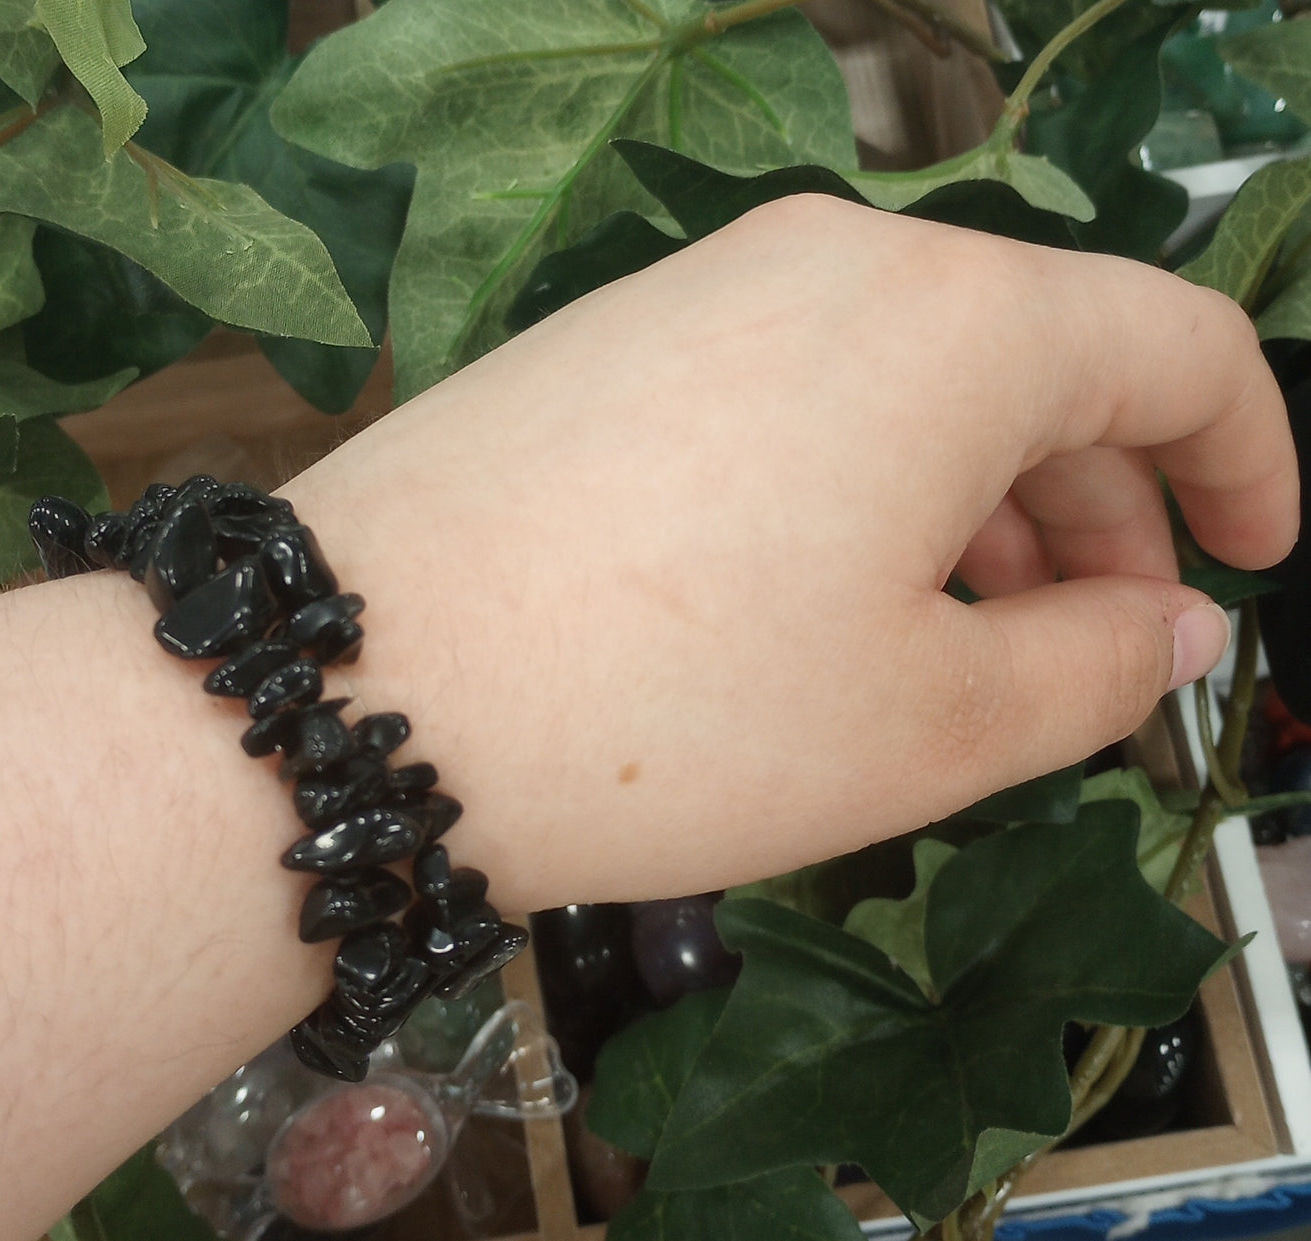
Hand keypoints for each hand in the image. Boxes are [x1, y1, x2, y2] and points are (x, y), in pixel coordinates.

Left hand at [285, 194, 1297, 905]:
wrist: (367, 686)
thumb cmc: (678, 715)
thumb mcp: (932, 724)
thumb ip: (1096, 665)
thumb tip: (1165, 624)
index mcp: (952, 322)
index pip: (1177, 344)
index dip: (1249, 459)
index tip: (1251, 563)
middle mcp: (830, 262)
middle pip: (1036, 364)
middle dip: (1098, 511)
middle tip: (1091, 654)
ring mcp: (704, 288)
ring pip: (907, 385)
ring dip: (974, 510)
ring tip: (955, 651)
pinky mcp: (612, 342)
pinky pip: (793, 395)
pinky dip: (857, 489)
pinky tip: (817, 601)